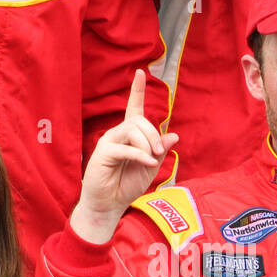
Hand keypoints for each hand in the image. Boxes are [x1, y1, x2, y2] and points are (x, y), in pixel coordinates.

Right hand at [70, 71, 177, 244]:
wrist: (111, 203)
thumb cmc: (128, 185)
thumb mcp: (152, 167)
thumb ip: (161, 151)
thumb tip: (174, 134)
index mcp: (131, 136)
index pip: (135, 109)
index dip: (137, 91)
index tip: (140, 72)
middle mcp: (119, 134)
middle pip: (139, 120)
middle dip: (153, 134)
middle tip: (158, 153)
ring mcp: (109, 141)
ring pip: (132, 130)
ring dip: (147, 143)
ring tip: (152, 159)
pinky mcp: (103, 152)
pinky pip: (125, 146)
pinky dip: (140, 154)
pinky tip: (147, 162)